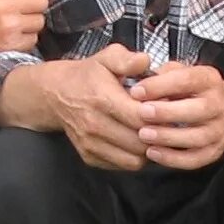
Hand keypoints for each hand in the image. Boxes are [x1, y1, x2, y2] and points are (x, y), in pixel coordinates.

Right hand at [0, 0, 47, 60]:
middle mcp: (1, 4)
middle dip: (32, 3)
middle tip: (19, 7)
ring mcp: (8, 26)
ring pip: (40, 20)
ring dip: (30, 22)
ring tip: (13, 22)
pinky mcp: (11, 44)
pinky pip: (34, 38)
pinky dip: (25, 38)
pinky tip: (11, 35)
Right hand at [44, 45, 155, 170]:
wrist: (56, 94)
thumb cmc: (88, 75)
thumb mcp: (107, 58)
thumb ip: (126, 59)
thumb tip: (144, 61)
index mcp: (102, 99)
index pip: (140, 117)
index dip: (160, 115)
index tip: (168, 109)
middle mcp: (94, 125)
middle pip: (140, 142)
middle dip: (158, 135)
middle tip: (167, 125)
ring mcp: (90, 144)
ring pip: (134, 160)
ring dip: (149, 150)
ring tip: (154, 134)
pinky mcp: (90, 156)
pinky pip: (122, 166)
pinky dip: (135, 157)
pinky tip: (138, 142)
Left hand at [132, 63, 223, 170]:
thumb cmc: (193, 91)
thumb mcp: (181, 72)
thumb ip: (162, 75)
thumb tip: (140, 85)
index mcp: (209, 80)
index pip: (188, 80)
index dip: (161, 85)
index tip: (137, 91)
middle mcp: (219, 105)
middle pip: (199, 109)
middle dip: (167, 112)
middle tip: (142, 113)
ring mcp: (219, 130)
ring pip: (197, 137)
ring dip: (168, 137)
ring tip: (144, 135)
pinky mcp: (214, 151)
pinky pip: (195, 159)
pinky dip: (173, 159)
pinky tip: (153, 153)